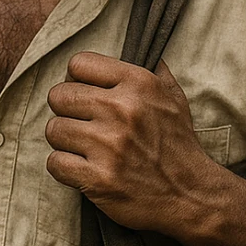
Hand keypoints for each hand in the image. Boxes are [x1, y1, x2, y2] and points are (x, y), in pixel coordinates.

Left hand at [45, 51, 219, 234]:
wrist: (191, 196)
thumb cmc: (179, 146)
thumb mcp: (174, 99)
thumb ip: (153, 71)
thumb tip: (140, 49)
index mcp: (139, 84)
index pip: (78, 64)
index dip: (77, 80)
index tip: (85, 95)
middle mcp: (122, 110)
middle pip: (59, 96)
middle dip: (66, 111)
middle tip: (82, 124)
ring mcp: (109, 146)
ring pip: (54, 130)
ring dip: (64, 141)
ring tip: (84, 148)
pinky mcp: (98, 178)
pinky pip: (55, 163)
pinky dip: (64, 167)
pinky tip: (82, 168)